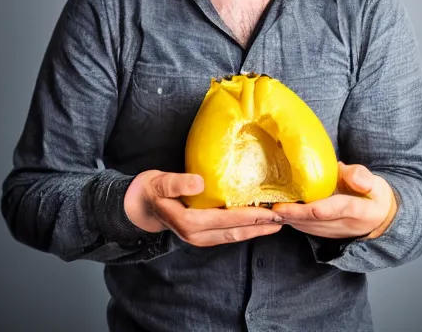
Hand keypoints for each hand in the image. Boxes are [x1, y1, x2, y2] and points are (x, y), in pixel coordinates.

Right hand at [124, 170, 282, 246]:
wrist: (137, 206)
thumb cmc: (150, 191)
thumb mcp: (160, 183)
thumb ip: (178, 184)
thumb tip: (199, 183)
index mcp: (189, 222)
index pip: (225, 220)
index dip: (249, 217)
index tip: (270, 212)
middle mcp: (196, 234)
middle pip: (234, 231)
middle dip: (260, 226)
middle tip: (283, 218)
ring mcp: (199, 238)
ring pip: (233, 236)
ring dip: (255, 230)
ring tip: (276, 224)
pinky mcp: (201, 235)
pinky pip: (226, 234)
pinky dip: (243, 230)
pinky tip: (256, 224)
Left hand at [272, 162, 396, 239]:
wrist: (380, 219)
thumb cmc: (374, 195)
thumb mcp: (375, 183)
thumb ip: (361, 177)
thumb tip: (346, 172)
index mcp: (360, 211)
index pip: (336, 209)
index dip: (315, 208)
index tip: (299, 204)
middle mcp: (344, 225)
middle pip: (315, 221)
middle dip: (293, 214)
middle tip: (273, 205)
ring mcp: (334, 232)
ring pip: (307, 227)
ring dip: (289, 218)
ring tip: (268, 208)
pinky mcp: (325, 233)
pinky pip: (306, 228)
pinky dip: (291, 220)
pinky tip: (277, 212)